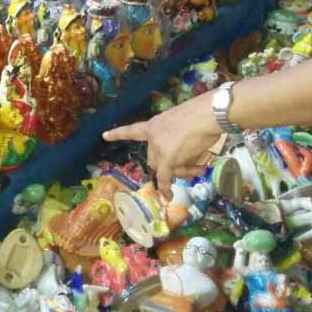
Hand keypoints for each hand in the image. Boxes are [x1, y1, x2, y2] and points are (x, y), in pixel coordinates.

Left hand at [103, 92, 222, 190]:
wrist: (207, 115)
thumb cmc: (201, 115)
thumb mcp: (181, 123)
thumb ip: (175, 137)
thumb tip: (183, 157)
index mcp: (154, 124)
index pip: (133, 130)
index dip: (119, 133)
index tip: (104, 135)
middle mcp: (152, 137)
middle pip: (154, 159)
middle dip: (168, 166)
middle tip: (189, 168)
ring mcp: (158, 148)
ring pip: (166, 168)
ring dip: (183, 172)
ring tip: (199, 168)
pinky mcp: (168, 159)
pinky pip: (165, 178)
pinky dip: (166, 189)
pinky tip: (167, 197)